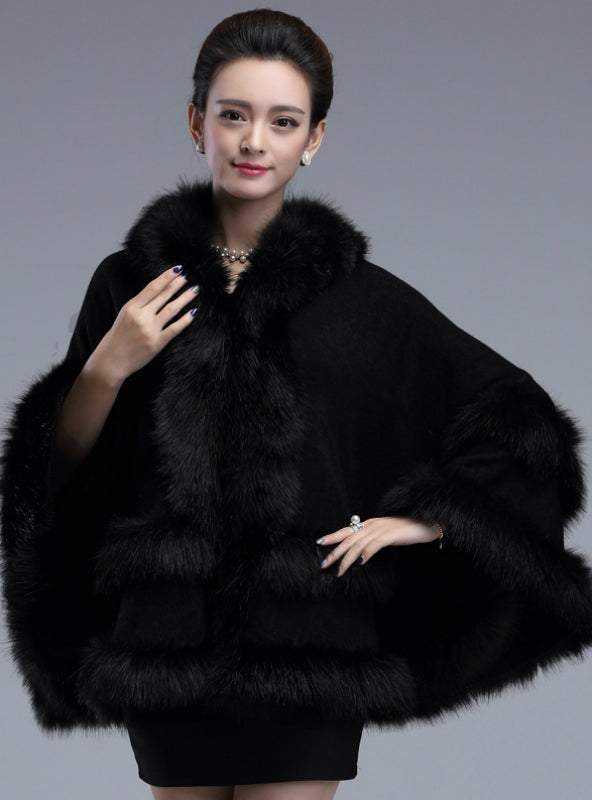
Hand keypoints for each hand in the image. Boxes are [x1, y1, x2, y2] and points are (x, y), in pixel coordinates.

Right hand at [88, 266, 199, 385]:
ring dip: (185, 298)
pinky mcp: (156, 343)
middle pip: (163, 296)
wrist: (111, 361)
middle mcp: (141, 316)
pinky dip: (185, 320)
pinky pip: (174, 329)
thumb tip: (159, 293)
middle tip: (187, 277)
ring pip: (171, 309)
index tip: (177, 269)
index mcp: (131, 307)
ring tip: (194, 290)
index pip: (152, 288)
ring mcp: (149, 330)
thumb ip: (140, 305)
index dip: (166, 277)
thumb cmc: (117, 338)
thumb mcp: (124, 315)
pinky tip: (193, 312)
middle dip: (177, 284)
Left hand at [316, 516, 440, 576]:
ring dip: (347, 559)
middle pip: (349, 539)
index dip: (333, 536)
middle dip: (335, 552)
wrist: (426, 523)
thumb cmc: (406, 530)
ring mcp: (381, 529)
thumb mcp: (385, 533)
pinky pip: (375, 545)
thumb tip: (360, 550)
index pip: (346, 530)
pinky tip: (360, 562)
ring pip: (359, 545)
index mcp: (369, 524)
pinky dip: (366, 553)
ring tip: (339, 570)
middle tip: (324, 564)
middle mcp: (372, 525)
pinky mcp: (391, 535)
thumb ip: (372, 539)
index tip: (320, 542)